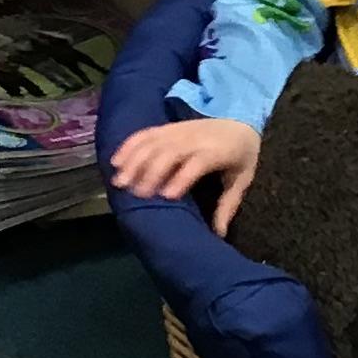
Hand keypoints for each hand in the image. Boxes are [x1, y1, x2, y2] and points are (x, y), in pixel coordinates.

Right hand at [108, 116, 262, 236]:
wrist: (241, 123)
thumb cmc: (241, 156)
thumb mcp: (241, 179)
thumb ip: (228, 204)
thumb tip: (219, 234)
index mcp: (216, 152)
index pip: (197, 163)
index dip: (182, 178)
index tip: (166, 196)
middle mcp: (195, 139)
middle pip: (170, 152)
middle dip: (151, 171)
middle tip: (136, 194)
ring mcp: (179, 131)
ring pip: (154, 143)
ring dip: (134, 160)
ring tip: (120, 182)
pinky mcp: (168, 127)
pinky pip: (146, 133)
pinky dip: (129, 145)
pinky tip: (116, 161)